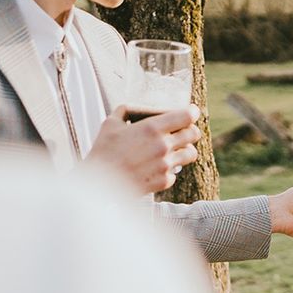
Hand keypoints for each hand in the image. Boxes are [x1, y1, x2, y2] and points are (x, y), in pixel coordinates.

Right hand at [86, 105, 200, 194]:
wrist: (98, 183)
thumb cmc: (103, 152)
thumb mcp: (110, 124)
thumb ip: (126, 111)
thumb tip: (135, 109)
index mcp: (152, 128)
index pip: (187, 116)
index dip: (192, 112)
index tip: (190, 113)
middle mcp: (163, 145)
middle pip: (194, 134)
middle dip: (190, 131)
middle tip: (183, 132)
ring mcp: (165, 164)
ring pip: (191, 154)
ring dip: (185, 150)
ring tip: (174, 150)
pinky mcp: (164, 181)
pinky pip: (175, 173)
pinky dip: (168, 170)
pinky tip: (156, 168)